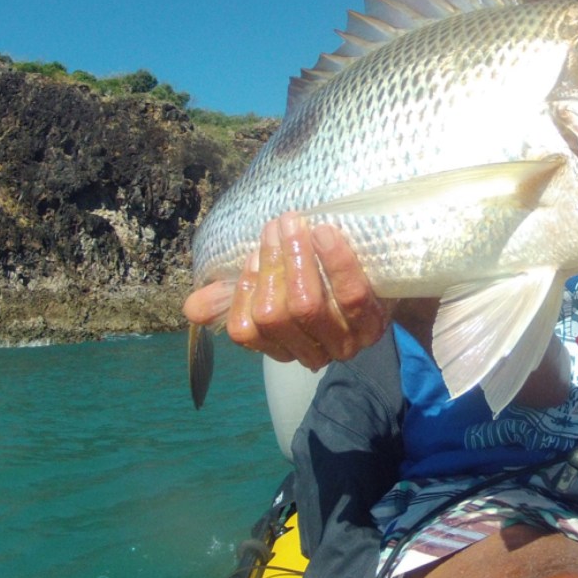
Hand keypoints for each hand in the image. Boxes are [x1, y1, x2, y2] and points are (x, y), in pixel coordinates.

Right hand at [182, 213, 388, 368]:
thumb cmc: (323, 281)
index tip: (253, 254)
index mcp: (283, 347)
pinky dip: (334, 262)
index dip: (244, 290)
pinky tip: (326, 233)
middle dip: (272, 264)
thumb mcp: (277, 287)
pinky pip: (351, 295)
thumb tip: (192, 308)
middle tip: (277, 225)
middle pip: (276, 315)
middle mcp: (313, 353)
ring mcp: (346, 342)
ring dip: (297, 259)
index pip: (247, 330)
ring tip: (296, 224)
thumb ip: (234, 297)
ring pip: (307, 306)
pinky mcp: (376, 324)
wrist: (385, 277)